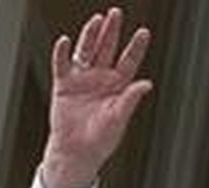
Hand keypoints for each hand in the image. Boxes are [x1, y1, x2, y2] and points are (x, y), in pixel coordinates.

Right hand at [41, 7, 151, 187]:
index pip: (128, 61)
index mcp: (117, 86)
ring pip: (86, 51)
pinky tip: (65, 41)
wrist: (76, 152)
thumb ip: (130, 99)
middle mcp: (100, 78)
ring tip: (96, 20)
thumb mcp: (119, 119)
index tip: (144, 32)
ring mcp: (82, 79)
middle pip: (107, 49)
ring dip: (90, 35)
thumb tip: (146, 84)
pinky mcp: (64, 85)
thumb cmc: (100, 140)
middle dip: (111, 31)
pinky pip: (62, 65)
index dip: (136, 47)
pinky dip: (62, 53)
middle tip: (116, 13)